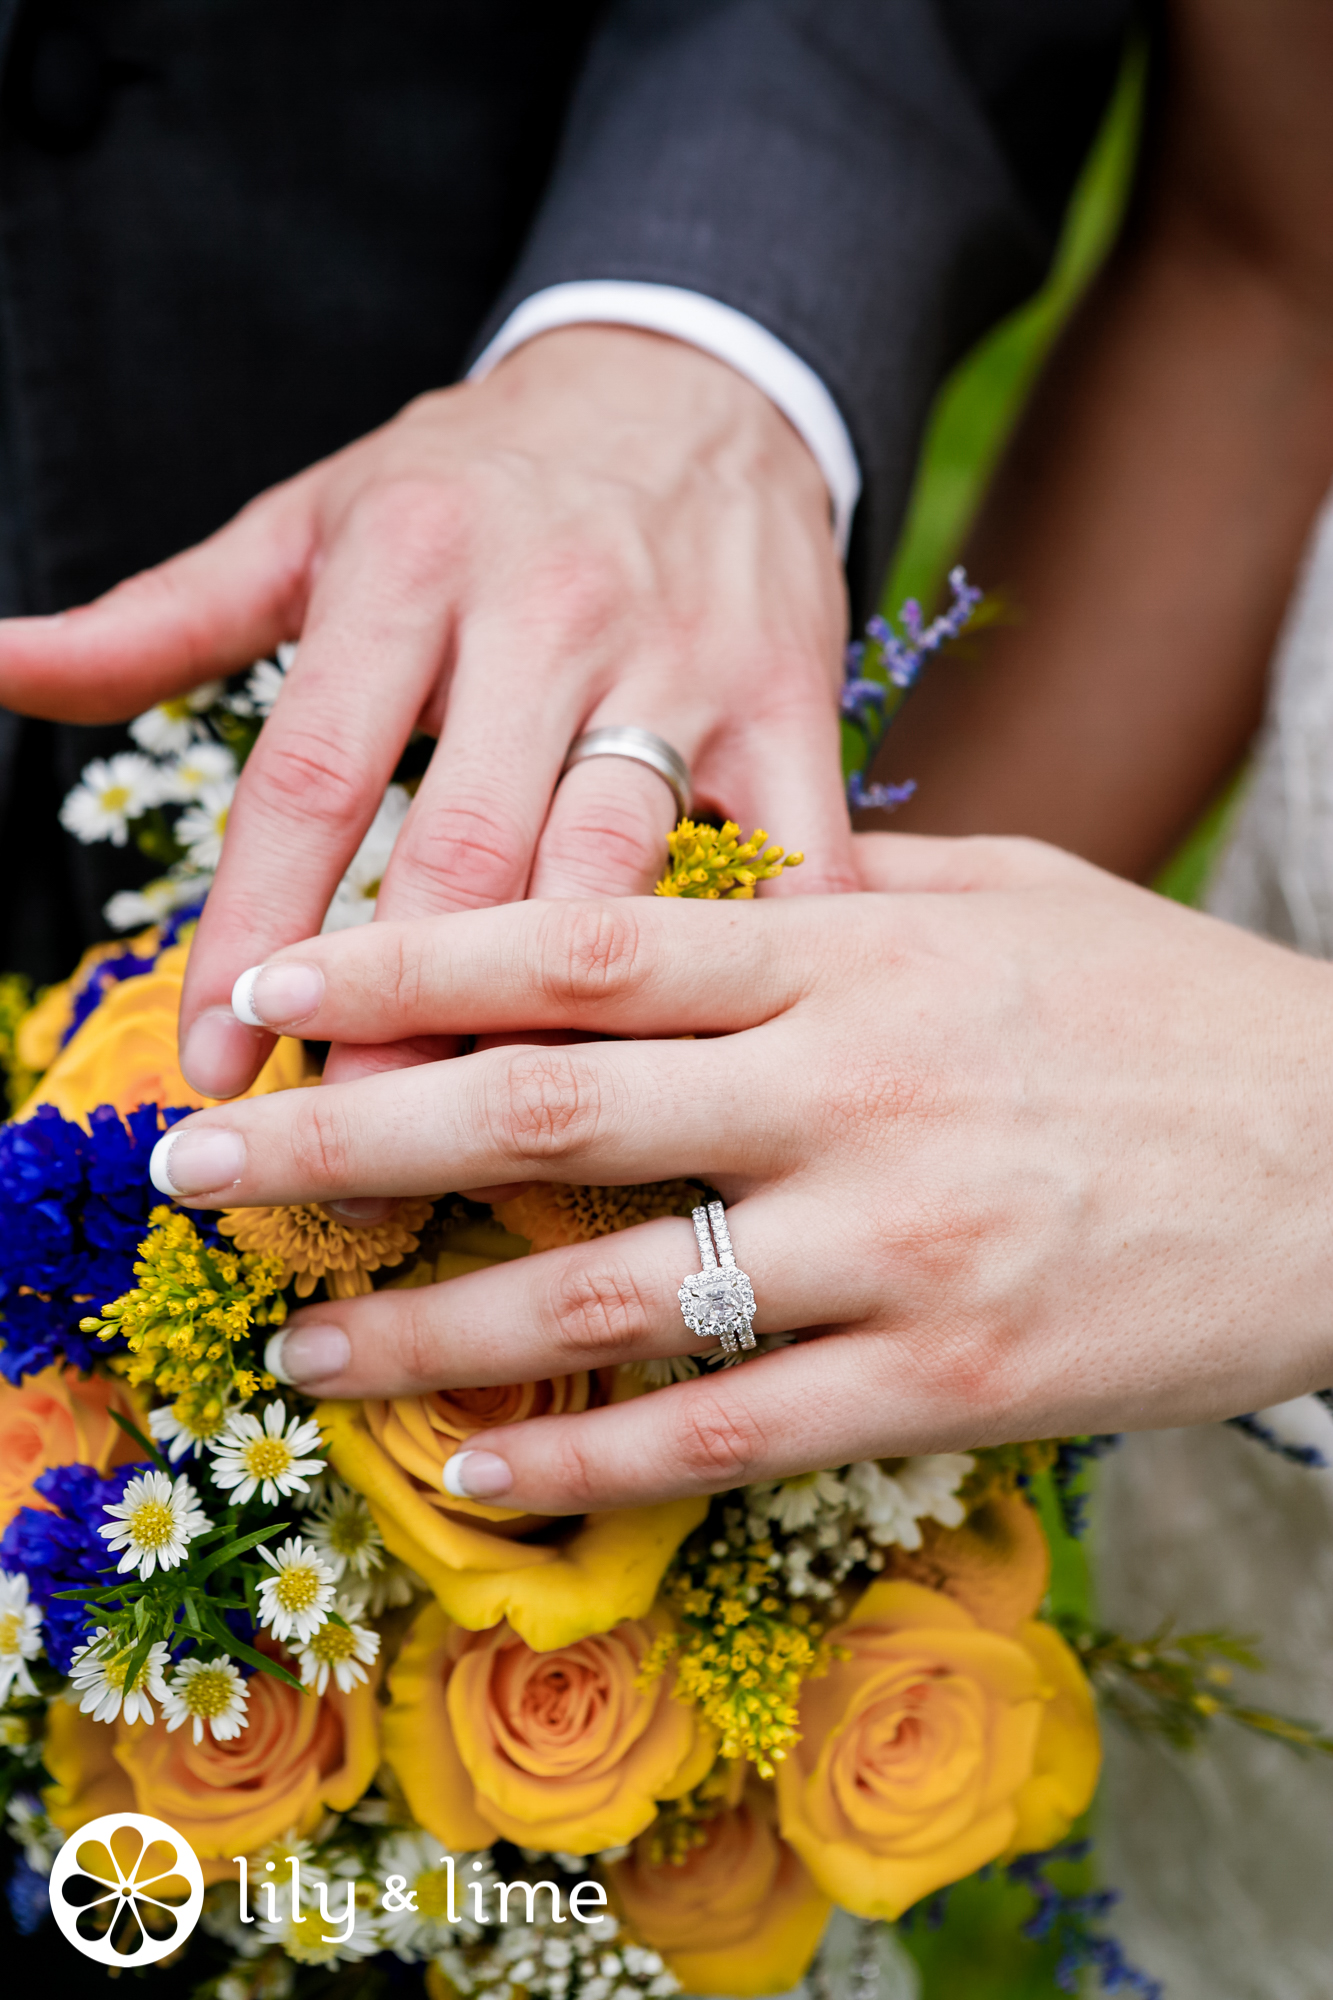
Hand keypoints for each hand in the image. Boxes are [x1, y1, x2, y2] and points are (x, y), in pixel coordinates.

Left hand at [0, 325, 851, 1095]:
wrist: (691, 384)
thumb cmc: (477, 477)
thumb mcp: (313, 517)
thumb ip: (161, 619)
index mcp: (405, 567)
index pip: (312, 775)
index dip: (252, 928)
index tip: (213, 1060)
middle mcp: (544, 614)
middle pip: (463, 849)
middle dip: (397, 1014)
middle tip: (342, 1153)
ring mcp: (682, 663)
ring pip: (612, 868)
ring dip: (550, 1020)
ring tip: (489, 1146)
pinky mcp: (792, 702)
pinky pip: (790, 847)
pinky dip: (763, 952)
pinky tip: (725, 1060)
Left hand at [145, 835, 1332, 1512]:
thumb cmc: (1170, 1013)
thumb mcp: (1012, 897)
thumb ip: (835, 885)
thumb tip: (675, 888)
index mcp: (857, 952)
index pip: (583, 949)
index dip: (405, 967)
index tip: (272, 993)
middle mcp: (855, 1090)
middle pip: (547, 1115)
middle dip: (345, 1142)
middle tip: (197, 1167)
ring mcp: (900, 1244)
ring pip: (611, 1296)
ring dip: (430, 1330)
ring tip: (305, 1347)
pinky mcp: (954, 1378)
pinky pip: (728, 1428)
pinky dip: (586, 1454)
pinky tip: (474, 1466)